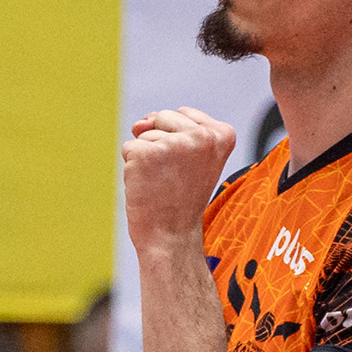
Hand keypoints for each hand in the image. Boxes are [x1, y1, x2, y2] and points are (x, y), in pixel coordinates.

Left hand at [122, 108, 238, 258]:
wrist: (172, 237)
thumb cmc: (181, 198)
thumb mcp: (190, 157)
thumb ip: (169, 129)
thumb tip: (139, 123)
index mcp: (223, 134)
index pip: (182, 114)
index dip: (177, 141)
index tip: (189, 169)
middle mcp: (203, 136)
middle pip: (163, 117)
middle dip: (160, 144)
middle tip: (173, 177)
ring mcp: (175, 144)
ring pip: (145, 133)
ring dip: (146, 158)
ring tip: (162, 183)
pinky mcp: (147, 153)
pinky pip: (129, 148)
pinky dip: (132, 168)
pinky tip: (148, 186)